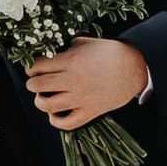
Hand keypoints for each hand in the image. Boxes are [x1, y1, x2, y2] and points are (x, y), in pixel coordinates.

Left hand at [25, 38, 151, 129]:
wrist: (134, 67)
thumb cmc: (110, 52)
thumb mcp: (86, 42)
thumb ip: (67, 47)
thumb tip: (53, 51)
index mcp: (71, 61)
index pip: (38, 66)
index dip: (31, 67)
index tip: (32, 68)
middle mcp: (73, 80)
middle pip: (38, 86)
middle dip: (32, 84)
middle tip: (34, 82)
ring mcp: (81, 98)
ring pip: (48, 106)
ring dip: (40, 101)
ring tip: (42, 97)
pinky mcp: (90, 111)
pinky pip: (68, 123)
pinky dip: (56, 121)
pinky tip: (54, 114)